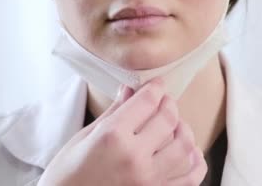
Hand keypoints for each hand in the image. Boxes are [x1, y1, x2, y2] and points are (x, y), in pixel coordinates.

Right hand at [37, 78, 206, 185]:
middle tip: (164, 101)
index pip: (146, 102)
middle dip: (169, 104)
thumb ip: (113, 113)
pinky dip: (196, 163)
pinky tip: (191, 153)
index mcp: (112, 137)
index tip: (157, 85)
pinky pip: (190, 179)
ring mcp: (148, 181)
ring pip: (184, 146)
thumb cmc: (65, 176)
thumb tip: (130, 90)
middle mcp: (134, 158)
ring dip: (184, 130)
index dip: (155, 88)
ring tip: (176, 125)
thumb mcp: (83, 139)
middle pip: (168, 119)